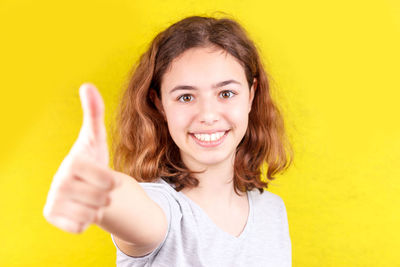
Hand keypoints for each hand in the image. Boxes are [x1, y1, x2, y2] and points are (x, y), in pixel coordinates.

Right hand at [43, 83, 119, 233]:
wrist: (81, 182)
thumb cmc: (92, 157)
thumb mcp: (96, 138)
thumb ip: (94, 113)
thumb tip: (87, 85)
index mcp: (72, 162)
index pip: (105, 180)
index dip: (112, 181)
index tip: (111, 179)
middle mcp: (58, 181)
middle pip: (100, 198)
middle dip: (106, 195)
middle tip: (100, 190)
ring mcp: (52, 199)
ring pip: (91, 214)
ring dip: (98, 208)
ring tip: (93, 198)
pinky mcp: (51, 215)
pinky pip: (78, 226)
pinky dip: (86, 221)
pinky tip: (83, 210)